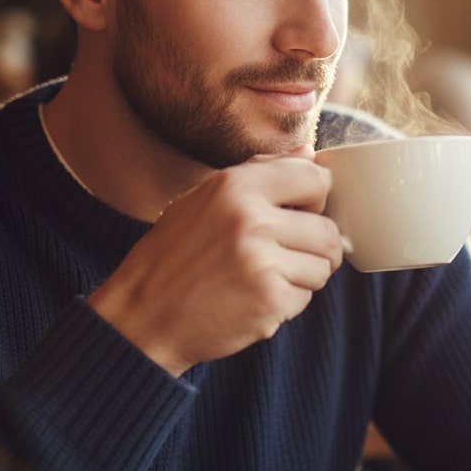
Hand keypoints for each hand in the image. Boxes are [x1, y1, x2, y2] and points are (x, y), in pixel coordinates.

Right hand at [87, 146, 343, 375]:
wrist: (142, 317)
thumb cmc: (174, 256)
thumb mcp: (205, 198)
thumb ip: (261, 172)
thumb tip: (309, 153)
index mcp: (235, 185)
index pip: (315, 177)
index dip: (315, 199)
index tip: (301, 213)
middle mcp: (251, 219)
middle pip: (328, 230)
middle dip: (316, 246)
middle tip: (285, 255)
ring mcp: (262, 261)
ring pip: (323, 267)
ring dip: (303, 276)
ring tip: (265, 277)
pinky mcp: (269, 301)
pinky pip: (306, 298)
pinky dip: (287, 303)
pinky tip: (254, 299)